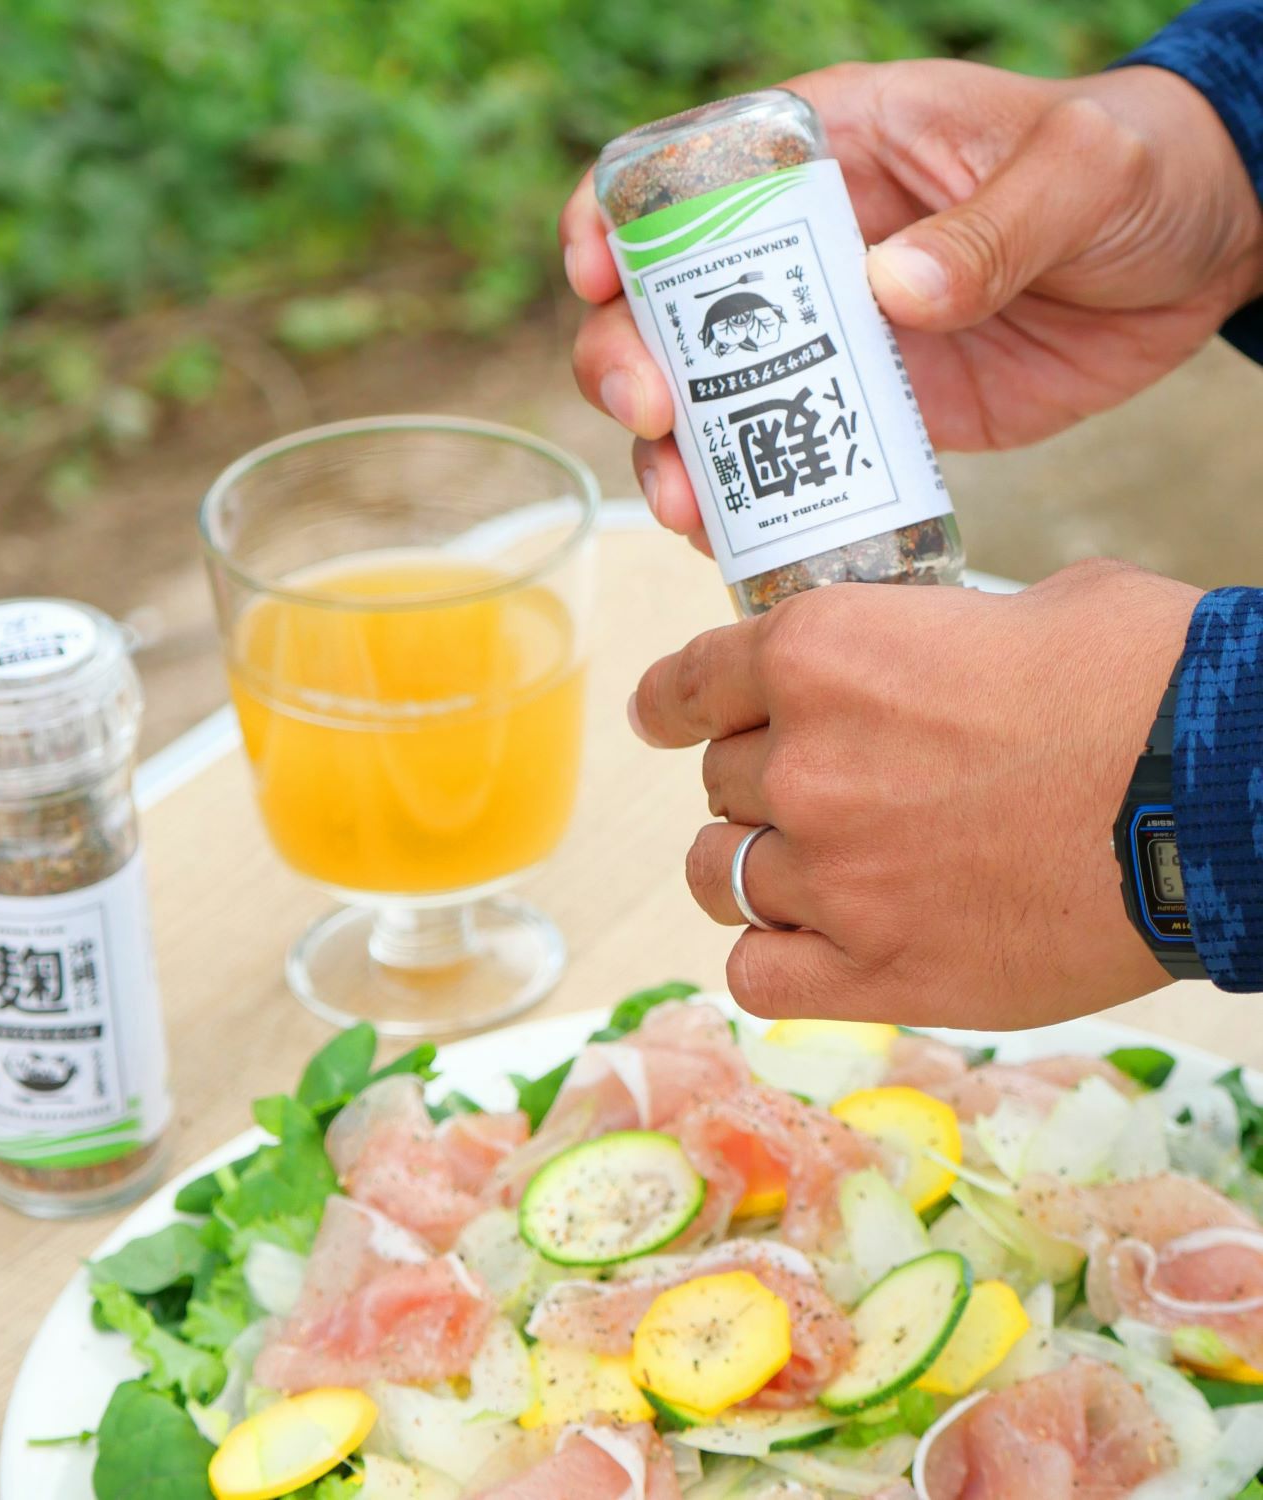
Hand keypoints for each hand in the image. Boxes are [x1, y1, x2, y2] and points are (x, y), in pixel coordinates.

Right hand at [562, 60, 1262, 548]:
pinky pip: (779, 458)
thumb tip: (890, 293)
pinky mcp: (862, 412)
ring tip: (688, 504)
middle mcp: (802, 251)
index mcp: (828, 152)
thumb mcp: (1079, 168)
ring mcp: (824, 339)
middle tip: (652, 414)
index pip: (680, 171)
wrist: (1197, 254)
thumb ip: (991, 225)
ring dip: (672, 453)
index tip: (597, 280)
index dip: (611, 221)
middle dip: (626, 362)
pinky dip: (745, 501)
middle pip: (661, 305)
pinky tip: (735, 536)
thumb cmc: (1135, 166)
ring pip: (702, 398)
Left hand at [629, 560, 1201, 1027]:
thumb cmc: (1144, 681)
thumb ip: (918, 642)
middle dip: (759, 782)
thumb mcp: (1017, 610)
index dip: (672, 701)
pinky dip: (775, 959)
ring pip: (719, 876)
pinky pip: (758, 975)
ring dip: (752, 868)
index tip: (663, 715)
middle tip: (829, 789)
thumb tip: (910, 663)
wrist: (1226, 794)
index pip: (691, 683)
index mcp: (821, 653)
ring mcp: (834, 876)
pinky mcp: (879, 972)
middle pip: (718, 783)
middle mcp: (803, 765)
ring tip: (813, 869)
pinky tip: (819, 944)